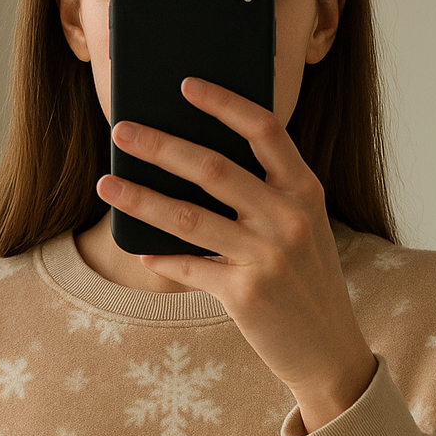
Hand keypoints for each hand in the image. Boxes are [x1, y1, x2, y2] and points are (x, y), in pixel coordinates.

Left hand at [96, 77, 376, 432]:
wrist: (329, 350)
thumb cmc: (305, 279)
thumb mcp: (303, 227)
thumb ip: (266, 194)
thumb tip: (191, 161)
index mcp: (305, 190)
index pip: (265, 130)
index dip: (224, 103)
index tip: (186, 85)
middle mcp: (289, 218)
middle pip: (213, 168)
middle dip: (160, 145)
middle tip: (121, 130)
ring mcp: (267, 257)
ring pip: (188, 217)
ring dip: (140, 199)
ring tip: (106, 185)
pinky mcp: (245, 294)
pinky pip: (188, 267)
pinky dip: (160, 258)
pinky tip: (139, 251)